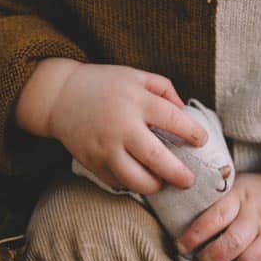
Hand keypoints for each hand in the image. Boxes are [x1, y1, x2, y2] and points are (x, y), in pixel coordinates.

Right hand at [45, 62, 207, 194]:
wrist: (60, 96)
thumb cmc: (104, 84)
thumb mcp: (136, 75)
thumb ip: (164, 89)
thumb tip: (185, 113)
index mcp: (136, 100)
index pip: (173, 119)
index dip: (193, 133)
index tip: (201, 141)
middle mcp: (121, 125)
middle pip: (156, 158)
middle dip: (178, 174)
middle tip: (189, 181)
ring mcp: (105, 147)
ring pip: (135, 179)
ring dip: (154, 185)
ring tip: (161, 182)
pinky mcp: (92, 162)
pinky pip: (117, 182)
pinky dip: (130, 184)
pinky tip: (138, 178)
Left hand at [176, 173, 260, 260]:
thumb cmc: (253, 195)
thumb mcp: (234, 186)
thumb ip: (213, 202)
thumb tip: (175, 219)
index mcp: (238, 197)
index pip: (215, 216)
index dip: (195, 234)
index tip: (181, 247)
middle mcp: (254, 216)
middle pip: (232, 242)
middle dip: (211, 258)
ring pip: (251, 260)